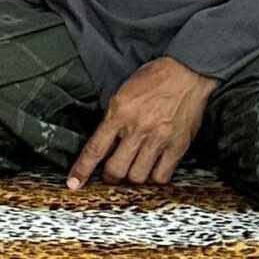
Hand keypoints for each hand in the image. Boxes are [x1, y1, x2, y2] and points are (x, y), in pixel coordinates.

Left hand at [66, 56, 216, 189]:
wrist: (185, 74)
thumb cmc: (152, 80)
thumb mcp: (123, 93)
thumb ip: (113, 119)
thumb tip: (106, 143)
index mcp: (119, 112)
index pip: (95, 148)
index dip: (82, 169)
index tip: (73, 184)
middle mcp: (137, 129)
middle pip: (116, 169)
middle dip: (110, 177)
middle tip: (110, 175)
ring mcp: (158, 140)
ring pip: (138, 176)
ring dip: (131, 179)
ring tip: (132, 172)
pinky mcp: (176, 147)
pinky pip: (161, 176)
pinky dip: (153, 179)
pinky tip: (151, 172)